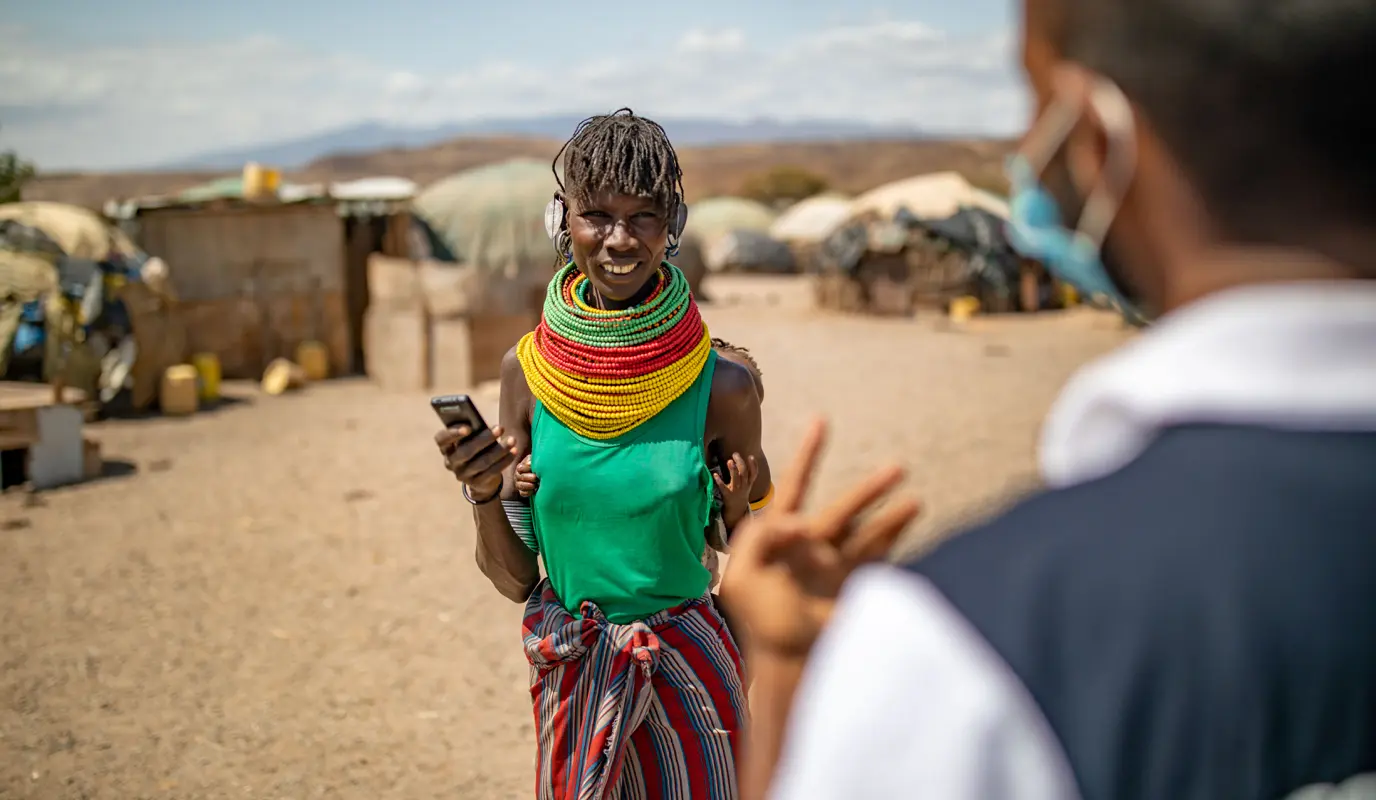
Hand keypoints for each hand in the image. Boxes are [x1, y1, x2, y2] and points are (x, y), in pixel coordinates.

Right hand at [434, 425, 517, 498]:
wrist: (481, 478)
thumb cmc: (476, 448)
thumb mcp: (472, 439)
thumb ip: (475, 431)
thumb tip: (489, 426)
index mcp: (446, 447)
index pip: (441, 439)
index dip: (452, 433)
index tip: (468, 427)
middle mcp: (451, 462)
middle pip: (465, 451)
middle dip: (484, 439)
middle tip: (500, 428)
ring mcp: (462, 475)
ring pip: (482, 462)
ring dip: (499, 450)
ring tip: (512, 440)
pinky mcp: (476, 484)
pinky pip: (492, 471)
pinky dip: (504, 460)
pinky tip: (513, 452)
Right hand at [515, 455, 538, 497]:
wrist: (538, 474)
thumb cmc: (535, 466)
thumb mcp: (533, 460)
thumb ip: (531, 460)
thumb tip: (529, 464)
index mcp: (520, 467)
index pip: (520, 468)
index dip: (526, 468)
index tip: (532, 468)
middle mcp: (517, 476)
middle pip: (521, 477)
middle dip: (529, 477)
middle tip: (536, 477)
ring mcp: (518, 484)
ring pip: (520, 485)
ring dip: (528, 485)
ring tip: (535, 485)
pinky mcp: (522, 491)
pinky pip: (522, 493)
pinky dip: (528, 492)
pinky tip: (534, 490)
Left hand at [714, 451, 758, 524]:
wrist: (737, 509)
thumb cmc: (741, 492)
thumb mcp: (747, 484)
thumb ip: (746, 474)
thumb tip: (740, 459)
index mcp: (749, 483)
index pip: (754, 473)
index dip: (753, 465)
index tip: (750, 456)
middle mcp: (744, 486)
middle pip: (744, 473)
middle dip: (740, 462)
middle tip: (735, 454)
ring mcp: (736, 490)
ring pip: (736, 479)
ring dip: (733, 469)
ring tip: (729, 461)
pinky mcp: (727, 494)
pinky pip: (723, 487)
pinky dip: (719, 481)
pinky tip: (715, 474)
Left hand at [718, 418, 920, 659]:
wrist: (782, 659)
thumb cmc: (756, 618)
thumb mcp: (741, 576)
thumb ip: (759, 540)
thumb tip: (799, 523)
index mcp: (780, 536)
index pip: (794, 487)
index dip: (808, 455)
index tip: (822, 421)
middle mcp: (812, 545)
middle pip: (843, 509)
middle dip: (870, 490)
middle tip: (898, 468)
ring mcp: (835, 566)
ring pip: (868, 532)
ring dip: (891, 515)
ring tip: (914, 498)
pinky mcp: (852, 586)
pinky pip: (877, 556)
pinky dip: (895, 537)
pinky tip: (912, 519)